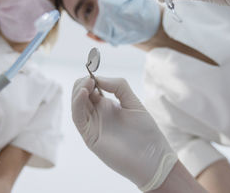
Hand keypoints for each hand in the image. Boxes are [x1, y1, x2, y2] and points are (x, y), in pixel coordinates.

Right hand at [71, 77, 176, 191]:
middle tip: (91, 79)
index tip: (93, 71)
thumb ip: (118, 87)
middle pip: (80, 95)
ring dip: (78, 91)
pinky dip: (77, 104)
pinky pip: (78, 118)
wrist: (152, 158)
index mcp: (106, 106)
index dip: (90, 78)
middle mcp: (97, 115)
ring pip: (76, 105)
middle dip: (83, 83)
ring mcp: (92, 125)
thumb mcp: (134, 103)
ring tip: (88, 83)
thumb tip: (99, 77)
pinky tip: (83, 93)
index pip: (90, 89)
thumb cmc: (146, 133)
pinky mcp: (90, 136)